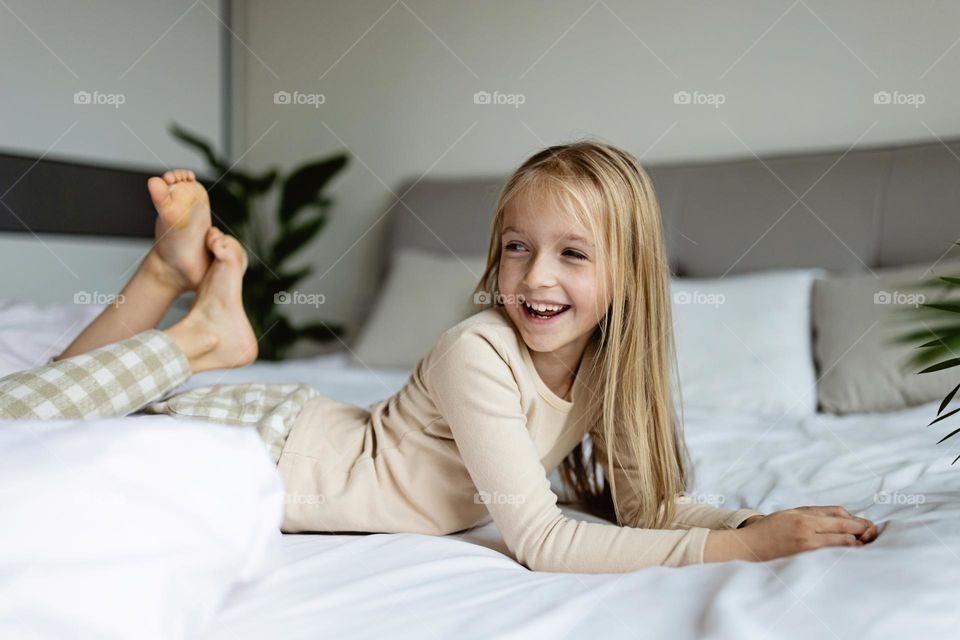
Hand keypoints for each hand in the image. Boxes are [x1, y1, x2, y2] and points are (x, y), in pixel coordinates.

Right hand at [718, 505, 878, 562]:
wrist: (749, 544)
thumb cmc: (770, 529)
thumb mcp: (792, 514)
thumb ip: (815, 514)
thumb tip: (844, 517)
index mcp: (805, 515)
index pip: (839, 515)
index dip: (857, 521)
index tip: (866, 526)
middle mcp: (807, 527)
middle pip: (844, 526)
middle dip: (863, 531)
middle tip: (873, 536)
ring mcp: (806, 543)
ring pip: (841, 542)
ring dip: (856, 544)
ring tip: (864, 547)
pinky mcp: (804, 556)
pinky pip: (831, 553)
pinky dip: (843, 553)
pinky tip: (850, 555)